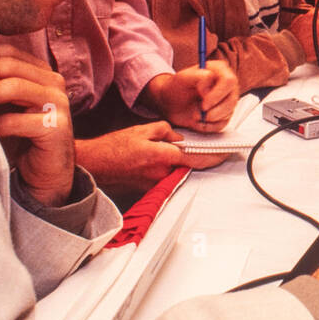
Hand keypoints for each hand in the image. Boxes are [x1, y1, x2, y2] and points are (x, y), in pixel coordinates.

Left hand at [0, 44, 75, 206]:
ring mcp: (58, 103)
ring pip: (14, 87)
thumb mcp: (8, 106)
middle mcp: (54, 83)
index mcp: (43, 73)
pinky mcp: (56, 127)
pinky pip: (15, 121)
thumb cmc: (21, 137)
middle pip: (9, 65)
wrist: (47, 173)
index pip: (8, 52)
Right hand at [74, 122, 226, 201]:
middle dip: (191, 156)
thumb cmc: (112, 148)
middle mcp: (161, 175)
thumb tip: (178, 138)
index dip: (213, 157)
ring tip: (158, 151)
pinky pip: (163, 177)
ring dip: (174, 163)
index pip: (196, 159)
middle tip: (189, 147)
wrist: (92, 165)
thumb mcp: (142, 130)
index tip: (225, 154)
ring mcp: (154, 185)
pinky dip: (163, 169)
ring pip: (174, 171)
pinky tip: (150, 160)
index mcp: (162, 157)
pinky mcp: (147, 189)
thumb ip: (166, 131)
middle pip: (186, 166)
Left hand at [144, 61, 237, 130]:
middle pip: (232, 100)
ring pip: (228, 113)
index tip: (203, 103)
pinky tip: (198, 121)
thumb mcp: (183, 78)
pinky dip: (209, 126)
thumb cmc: (177, 87)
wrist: (171, 102)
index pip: (229, 81)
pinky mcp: (225, 114)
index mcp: (220, 70)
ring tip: (195, 115)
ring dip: (210, 118)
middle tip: (198, 113)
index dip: (217, 95)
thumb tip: (209, 88)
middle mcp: (227, 84)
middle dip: (214, 111)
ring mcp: (228, 100)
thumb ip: (199, 77)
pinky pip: (223, 124)